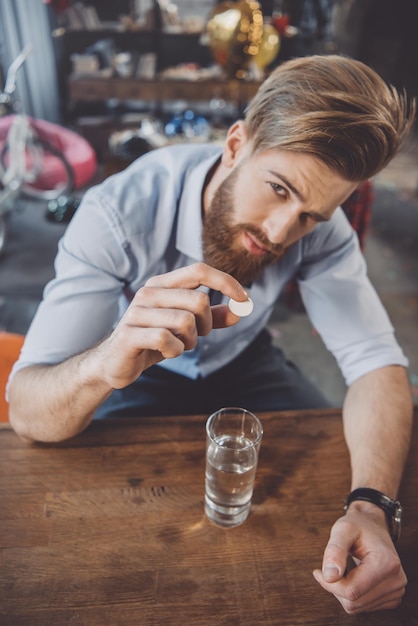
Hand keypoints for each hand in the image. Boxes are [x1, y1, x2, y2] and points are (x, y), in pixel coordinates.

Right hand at [95, 262, 247, 388]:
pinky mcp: (129, 334)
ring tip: (178, 345)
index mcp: (162, 284)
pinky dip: (175, 351)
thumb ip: (212, 318)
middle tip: (194, 337)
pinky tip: (166, 352)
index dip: (225, 282)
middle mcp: (148, 292)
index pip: (199, 270)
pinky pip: (167, 340)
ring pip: (185, 321)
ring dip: (190, 341)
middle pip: (199, 301)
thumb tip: (239, 311)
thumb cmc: (152, 341)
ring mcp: (137, 312)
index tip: (244, 298)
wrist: (115, 363)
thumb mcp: (185, 327)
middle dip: (206, 325)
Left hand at [313, 506, 406, 613]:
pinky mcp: (393, 597)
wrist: (374, 525)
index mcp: (386, 562)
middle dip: (336, 587)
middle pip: (354, 601)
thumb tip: (329, 576)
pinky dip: (352, 594)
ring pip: (357, 607)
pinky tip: (353, 577)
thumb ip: (335, 550)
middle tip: (330, 567)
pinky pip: (363, 606)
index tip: (318, 571)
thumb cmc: (358, 525)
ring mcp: (397, 590)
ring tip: (342, 569)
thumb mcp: (343, 529)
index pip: (352, 591)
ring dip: (343, 591)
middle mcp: (396, 579)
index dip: (329, 584)